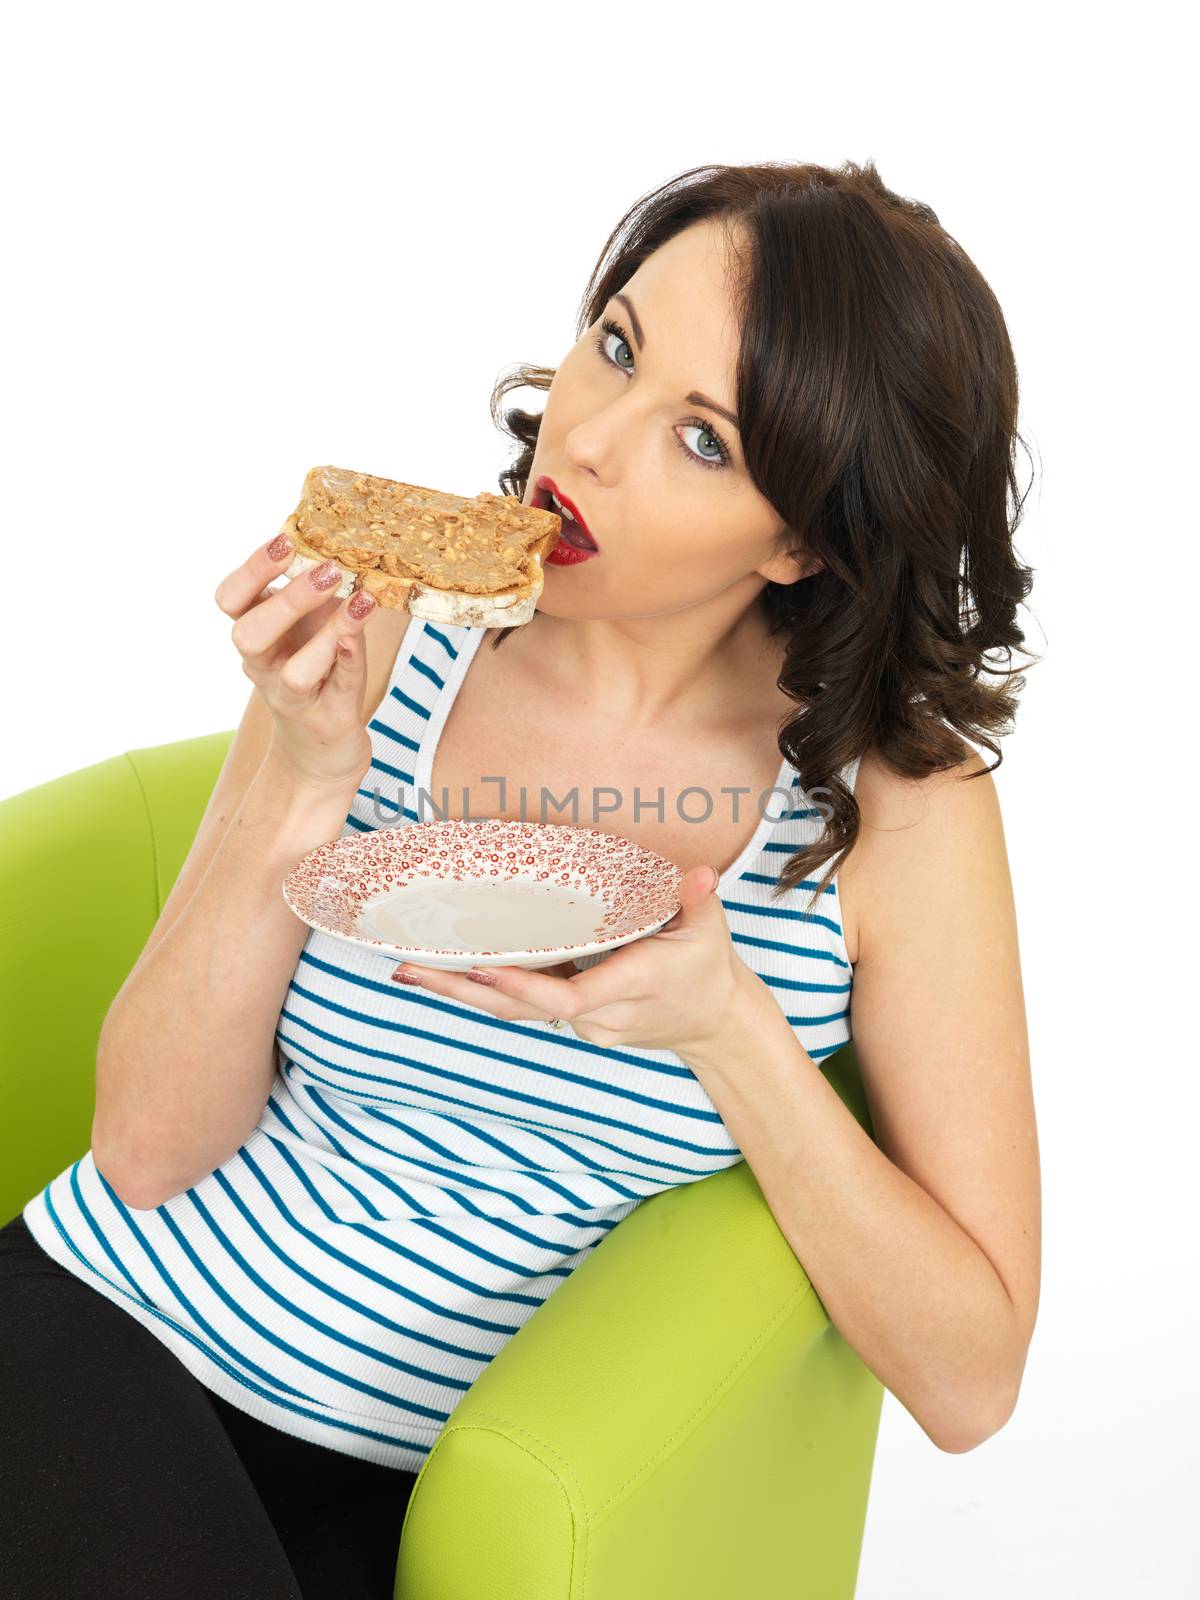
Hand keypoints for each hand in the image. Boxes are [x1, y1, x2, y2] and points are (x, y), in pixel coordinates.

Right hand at [216, 535, 375, 790]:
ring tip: (360, 600)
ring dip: (326, 633)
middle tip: (328, 569)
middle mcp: (263, 667)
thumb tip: (334, 533)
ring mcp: (291, 699)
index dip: (252, 570)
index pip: (230, 599)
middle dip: (286, 599)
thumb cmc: (316, 671)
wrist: (322, 749)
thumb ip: (313, 588)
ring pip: (293, 673)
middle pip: (249, 635)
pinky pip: (337, 690)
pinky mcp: (327, 720)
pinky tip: (361, 637)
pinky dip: (349, 662)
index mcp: (254, 634)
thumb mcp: (308, 625)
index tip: (285, 540)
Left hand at [389, 865, 761, 1063]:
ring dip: (464, 992)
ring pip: (516, 1011)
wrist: (715, 1026)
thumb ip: (697, 898)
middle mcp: (601, 1013)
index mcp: (633, 985)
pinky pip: (525, 1008)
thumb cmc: (708, 968)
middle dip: (466, 989)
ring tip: (410, 970)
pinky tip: (446, 973)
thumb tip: (699, 874)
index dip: (527, 985)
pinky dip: (485, 992)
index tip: (488, 968)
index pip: (573, 995)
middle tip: (412, 968)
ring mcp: (585, 1024)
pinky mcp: (575, 1022)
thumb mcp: (710, 929)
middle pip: (523, 1007)